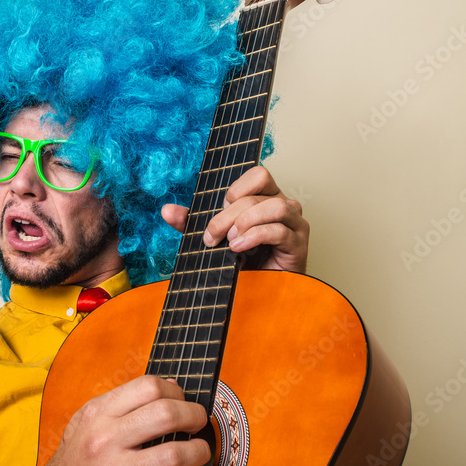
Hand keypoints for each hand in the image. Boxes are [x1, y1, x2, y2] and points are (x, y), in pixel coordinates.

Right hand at [31, 376, 210, 465]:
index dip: (176, 392)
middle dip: (195, 417)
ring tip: (199, 454)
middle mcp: (104, 441)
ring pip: (174, 457)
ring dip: (199, 454)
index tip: (182, 403)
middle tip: (198, 426)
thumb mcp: (86, 422)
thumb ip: (124, 403)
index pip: (148, 386)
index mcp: (98, 415)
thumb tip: (171, 385)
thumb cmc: (74, 464)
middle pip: (166, 415)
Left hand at [160, 166, 308, 272]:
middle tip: (211, 237)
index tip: (218, 209)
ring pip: (275, 207)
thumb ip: (191, 222)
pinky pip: (279, 231)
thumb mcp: (212, 237)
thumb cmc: (242, 260)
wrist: (258, 291)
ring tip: (230, 241)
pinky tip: (239, 247)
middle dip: (226, 217)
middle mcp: (284, 206)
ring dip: (245, 222)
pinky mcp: (298, 245)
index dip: (235, 189)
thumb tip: (166, 210)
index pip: (258, 174)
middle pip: (256, 197)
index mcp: (265, 198)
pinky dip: (255, 237)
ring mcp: (295, 224)